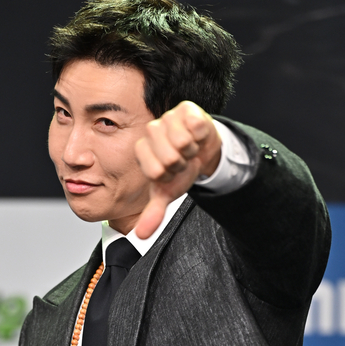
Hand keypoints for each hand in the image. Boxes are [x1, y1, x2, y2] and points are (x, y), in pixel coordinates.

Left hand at [134, 101, 221, 239]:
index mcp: (142, 151)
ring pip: (182, 141)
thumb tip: (142, 236)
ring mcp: (167, 118)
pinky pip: (195, 125)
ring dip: (193, 150)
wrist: (202, 150)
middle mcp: (151, 131)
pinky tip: (196, 135)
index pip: (155, 171)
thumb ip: (153, 213)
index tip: (171, 172)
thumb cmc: (181, 170)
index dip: (170, 176)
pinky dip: (201, 135)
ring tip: (190, 148)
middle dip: (183, 164)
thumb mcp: (167, 192)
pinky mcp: (185, 108)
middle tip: (183, 160)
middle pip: (169, 157)